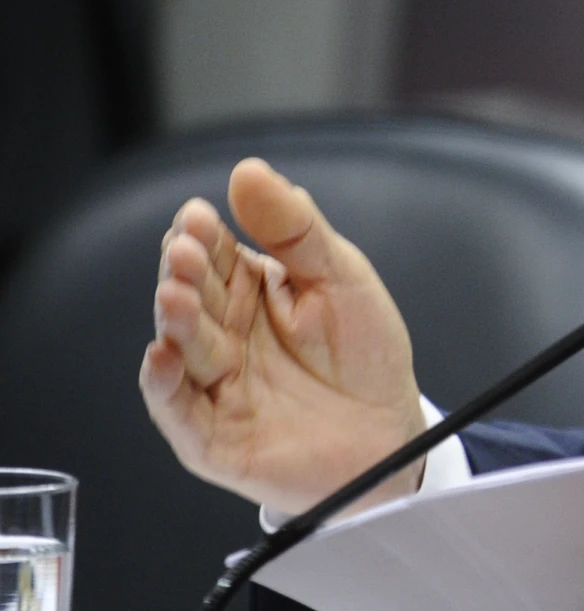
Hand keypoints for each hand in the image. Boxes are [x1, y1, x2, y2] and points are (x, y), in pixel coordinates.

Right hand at [142, 158, 425, 515]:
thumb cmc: (366, 356)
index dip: (203, 236)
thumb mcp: (342, 278)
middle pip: (193, 298)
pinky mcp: (214, 438)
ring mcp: (216, 386)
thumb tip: (249, 172)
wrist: (393, 435)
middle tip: (185, 250)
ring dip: (174, 321)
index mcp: (251, 292)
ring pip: (182, 349)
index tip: (197, 215)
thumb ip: (296, 229)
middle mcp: (224, 336)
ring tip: (175, 294)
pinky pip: (180, 412)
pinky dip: (165, 387)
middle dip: (186, 273)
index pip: (215, 257)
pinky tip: (163, 356)